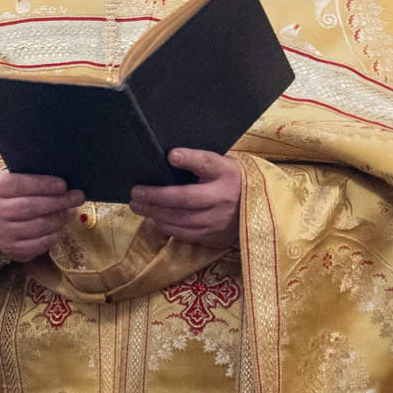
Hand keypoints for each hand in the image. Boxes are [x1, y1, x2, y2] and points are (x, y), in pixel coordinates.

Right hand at [0, 168, 83, 262]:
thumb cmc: (9, 192)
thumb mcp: (12, 176)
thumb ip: (30, 173)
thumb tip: (61, 176)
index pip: (20, 185)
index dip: (44, 185)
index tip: (63, 185)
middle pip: (32, 207)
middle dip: (59, 202)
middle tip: (78, 197)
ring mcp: (2, 233)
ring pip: (38, 226)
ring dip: (60, 219)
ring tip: (72, 212)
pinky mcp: (11, 249)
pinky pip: (39, 245)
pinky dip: (54, 236)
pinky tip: (59, 228)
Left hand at [130, 149, 244, 250]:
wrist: (257, 210)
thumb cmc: (230, 181)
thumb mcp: (221, 164)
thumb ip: (198, 162)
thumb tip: (169, 157)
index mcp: (225, 173)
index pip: (207, 163)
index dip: (189, 159)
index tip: (171, 155)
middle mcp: (222, 197)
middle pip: (185, 198)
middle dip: (156, 196)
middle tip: (136, 193)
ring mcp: (217, 220)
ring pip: (181, 220)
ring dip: (155, 214)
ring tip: (138, 206)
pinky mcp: (213, 237)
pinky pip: (185, 234)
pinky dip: (167, 227)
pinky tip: (155, 219)